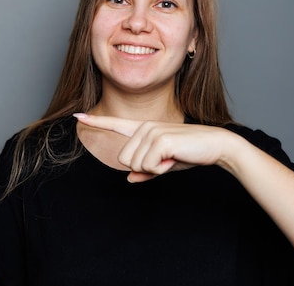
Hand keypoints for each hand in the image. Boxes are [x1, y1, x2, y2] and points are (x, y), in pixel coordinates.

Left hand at [74, 114, 234, 181]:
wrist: (215, 146)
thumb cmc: (190, 153)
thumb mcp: (165, 165)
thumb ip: (146, 171)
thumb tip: (130, 178)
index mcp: (143, 129)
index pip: (115, 124)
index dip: (96, 122)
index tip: (78, 116)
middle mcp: (144, 126)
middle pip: (123, 159)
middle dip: (143, 167)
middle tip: (164, 160)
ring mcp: (151, 131)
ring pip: (134, 164)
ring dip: (153, 169)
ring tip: (170, 158)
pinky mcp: (160, 139)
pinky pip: (147, 166)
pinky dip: (161, 169)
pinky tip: (173, 158)